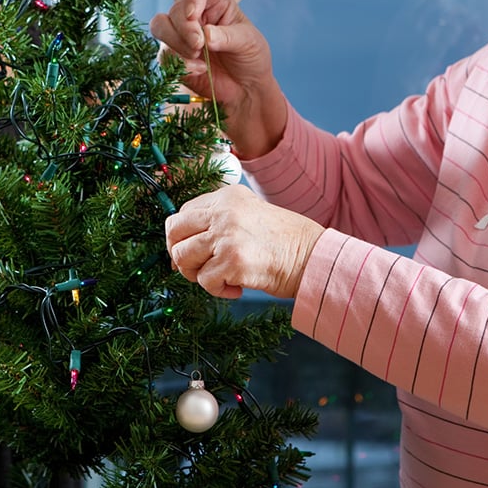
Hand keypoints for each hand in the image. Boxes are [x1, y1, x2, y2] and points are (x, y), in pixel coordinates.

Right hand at [150, 0, 286, 157]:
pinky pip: (163, 55)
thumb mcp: (249, 42)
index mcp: (215, 2)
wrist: (246, 88)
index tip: (193, 14)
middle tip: (198, 45)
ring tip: (197, 56)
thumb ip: (228, 36)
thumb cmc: (251, 57)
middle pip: (174, 9)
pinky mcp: (174, 57)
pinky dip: (180, 63)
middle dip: (183, 28)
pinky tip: (200, 70)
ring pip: (160, 27)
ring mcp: (181, 35)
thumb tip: (206, 35)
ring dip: (175, 42)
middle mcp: (195, 15)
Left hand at [165, 185, 323, 298]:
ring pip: (182, 257)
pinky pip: (204, 281)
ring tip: (220, 278)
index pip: (183, 214)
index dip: (181, 237)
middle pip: (174, 231)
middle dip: (179, 254)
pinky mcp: (232, 260)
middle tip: (196, 269)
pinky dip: (218, 290)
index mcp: (226, 196)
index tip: (191, 253)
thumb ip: (216, 222)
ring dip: (197, 274)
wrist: (312, 256)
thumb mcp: (248, 215)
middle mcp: (224, 211)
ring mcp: (227, 235)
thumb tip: (178, 249)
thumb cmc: (281, 242)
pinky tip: (238, 288)